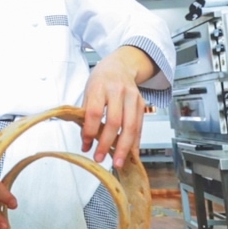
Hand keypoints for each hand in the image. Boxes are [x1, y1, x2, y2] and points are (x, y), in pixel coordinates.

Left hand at [80, 48, 152, 167]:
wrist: (121, 66)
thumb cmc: (101, 80)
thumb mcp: (88, 92)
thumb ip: (86, 114)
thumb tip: (85, 141)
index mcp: (100, 88)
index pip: (95, 112)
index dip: (90, 131)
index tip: (85, 144)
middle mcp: (118, 92)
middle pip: (114, 121)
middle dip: (108, 143)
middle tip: (100, 158)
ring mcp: (132, 98)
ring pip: (131, 126)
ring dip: (124, 147)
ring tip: (117, 162)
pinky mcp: (142, 104)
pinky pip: (139, 126)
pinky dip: (135, 142)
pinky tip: (130, 153)